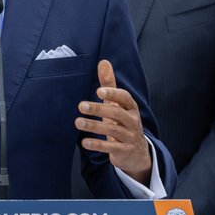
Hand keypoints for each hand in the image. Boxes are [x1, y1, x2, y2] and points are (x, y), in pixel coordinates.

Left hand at [76, 60, 151, 182]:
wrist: (137, 152)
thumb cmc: (123, 122)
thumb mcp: (117, 104)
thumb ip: (109, 84)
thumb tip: (103, 62)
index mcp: (131, 108)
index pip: (125, 98)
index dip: (113, 93)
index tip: (99, 91)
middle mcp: (132, 121)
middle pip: (116, 113)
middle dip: (98, 109)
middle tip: (81, 105)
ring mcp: (129, 136)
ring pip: (112, 130)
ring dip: (94, 126)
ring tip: (78, 122)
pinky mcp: (124, 151)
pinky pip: (110, 147)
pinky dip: (97, 144)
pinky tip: (84, 142)